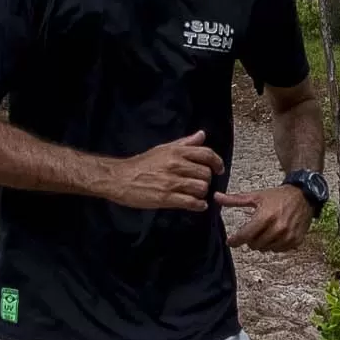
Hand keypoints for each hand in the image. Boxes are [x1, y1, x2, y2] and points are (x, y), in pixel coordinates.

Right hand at [107, 132, 223, 211]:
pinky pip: (191, 202)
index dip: (217, 162)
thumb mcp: (163, 149)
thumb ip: (184, 143)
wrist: (120, 178)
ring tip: (195, 194)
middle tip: (199, 184)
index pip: (206, 154)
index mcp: (176, 151)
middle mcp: (176, 164)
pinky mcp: (166, 197)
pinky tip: (197, 205)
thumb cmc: (142, 164)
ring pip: (201, 188)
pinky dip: (198, 205)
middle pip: (206, 173)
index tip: (219, 169)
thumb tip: (202, 135)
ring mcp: (171, 181)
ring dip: (201, 193)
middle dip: (206, 180)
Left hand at [221, 184, 312, 250]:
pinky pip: (278, 250)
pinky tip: (275, 234)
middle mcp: (277, 228)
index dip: (235, 240)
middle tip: (253, 230)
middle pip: (254, 245)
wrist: (303, 196)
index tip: (230, 241)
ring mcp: (287, 236)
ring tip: (265, 231)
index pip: (245, 236)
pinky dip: (274, 244)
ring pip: (266, 249)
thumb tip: (216, 197)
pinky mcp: (295, 241)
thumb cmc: (278, 196)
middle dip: (250, 239)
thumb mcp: (256, 196)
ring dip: (262, 242)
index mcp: (265, 216)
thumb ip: (234, 200)